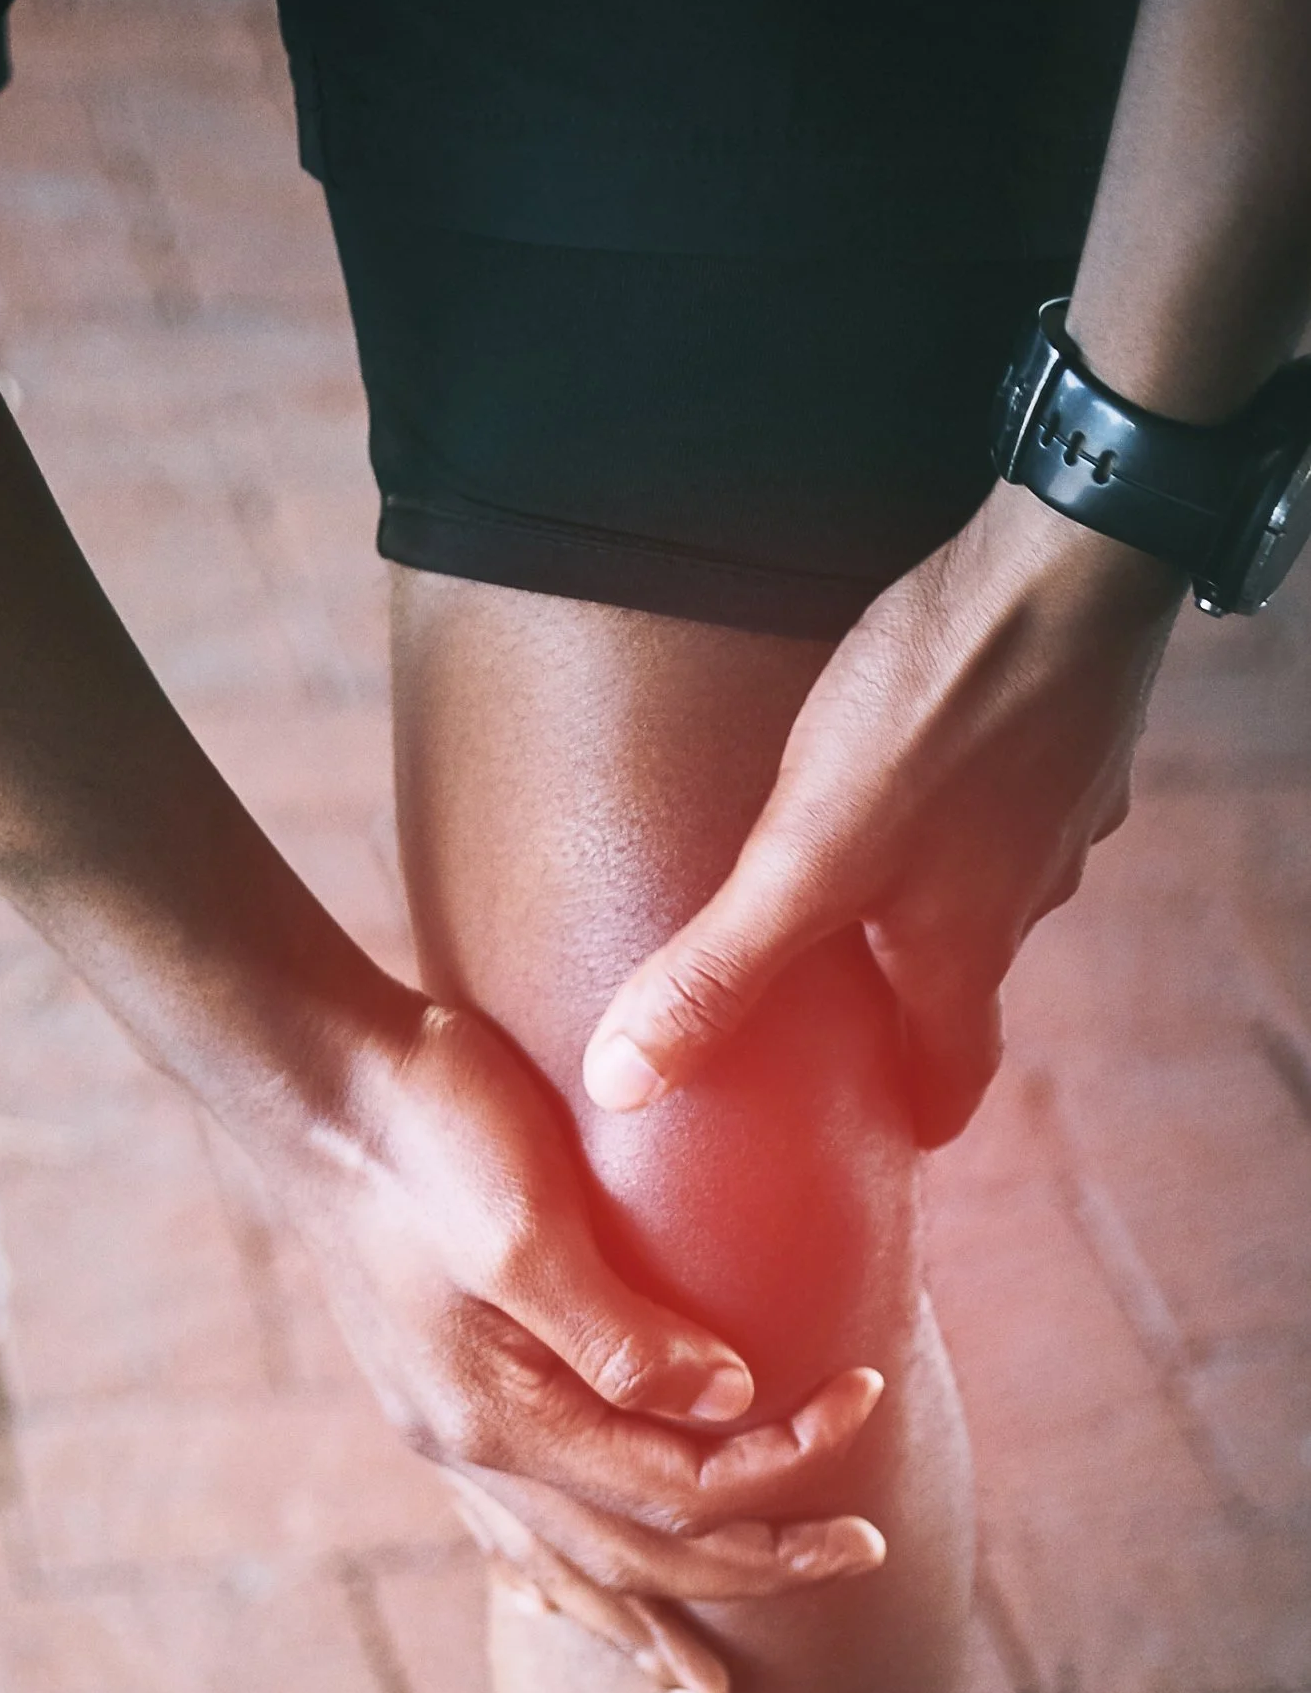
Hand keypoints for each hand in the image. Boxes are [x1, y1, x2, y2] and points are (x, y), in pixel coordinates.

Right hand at [286, 997, 887, 1692]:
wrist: (305, 1076)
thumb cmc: (424, 1127)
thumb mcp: (524, 1220)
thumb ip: (619, 1329)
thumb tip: (729, 1401)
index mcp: (500, 1417)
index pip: (679, 1484)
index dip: (787, 1462)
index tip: (872, 1392)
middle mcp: (466, 1449)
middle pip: (635, 1552)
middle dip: (754, 1566)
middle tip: (864, 1554)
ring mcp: (441, 1432)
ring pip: (560, 1568)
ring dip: (640, 1625)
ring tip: (698, 1690)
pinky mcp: (429, 1397)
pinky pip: (501, 1531)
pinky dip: (549, 1583)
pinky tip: (553, 1604)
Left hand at [581, 484, 1183, 1146]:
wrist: (1071, 551)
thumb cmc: (939, 709)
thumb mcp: (802, 859)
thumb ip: (717, 973)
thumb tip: (621, 1084)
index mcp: (967, 948)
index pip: (958, 1074)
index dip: (919, 1115)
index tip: (891, 1141)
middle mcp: (1029, 892)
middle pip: (967, 978)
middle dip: (912, 1005)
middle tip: (851, 1020)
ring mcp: (1062, 803)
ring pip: (992, 882)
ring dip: (937, 897)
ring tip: (869, 887)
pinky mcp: (1071, 721)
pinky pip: (1010, 790)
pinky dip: (966, 801)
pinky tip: (923, 765)